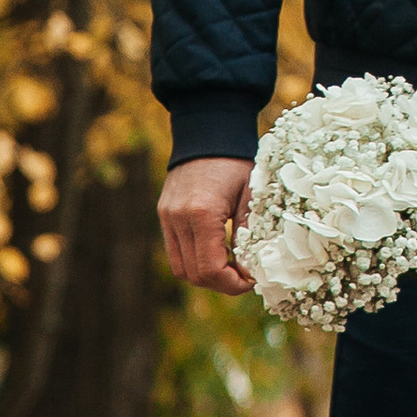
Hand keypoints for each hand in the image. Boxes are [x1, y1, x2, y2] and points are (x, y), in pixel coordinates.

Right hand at [160, 156, 253, 293]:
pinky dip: (194, 260)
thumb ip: (248, 233)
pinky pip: (175, 251)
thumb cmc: (235, 162)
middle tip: (243, 277)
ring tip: (231, 267)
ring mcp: (167, 217)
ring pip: (180, 267)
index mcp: (201, 213)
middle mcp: (178, 219)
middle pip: (193, 274)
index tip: (250, 281)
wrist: (208, 132)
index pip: (210, 269)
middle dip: (220, 283)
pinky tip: (216, 253)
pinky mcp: (164, 215)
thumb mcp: (251, 195)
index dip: (231, 284)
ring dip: (205, 274)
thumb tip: (252, 269)